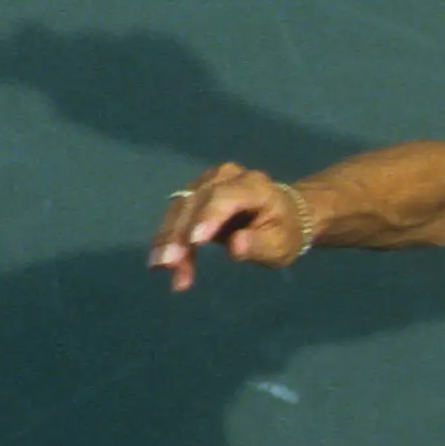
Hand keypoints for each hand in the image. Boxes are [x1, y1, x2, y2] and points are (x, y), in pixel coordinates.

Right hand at [151, 164, 310, 290]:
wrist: (284, 215)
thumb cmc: (284, 232)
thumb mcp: (280, 245)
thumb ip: (258, 245)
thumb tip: (235, 246)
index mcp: (253, 185)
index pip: (225, 197)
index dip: (208, 217)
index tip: (194, 242)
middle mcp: (226, 177)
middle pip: (196, 202)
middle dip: (180, 234)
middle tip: (168, 265)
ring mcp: (208, 182)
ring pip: (180, 208)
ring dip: (168, 239)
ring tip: (161, 268)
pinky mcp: (195, 193)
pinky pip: (177, 214)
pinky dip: (167, 238)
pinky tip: (159, 263)